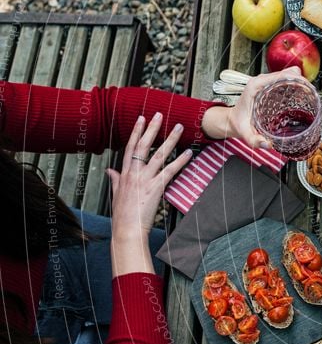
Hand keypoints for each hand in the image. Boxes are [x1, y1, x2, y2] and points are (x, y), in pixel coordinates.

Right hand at [107, 114, 192, 275]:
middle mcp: (134, 173)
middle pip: (143, 145)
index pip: (130, 147)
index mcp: (125, 174)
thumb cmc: (122, 215)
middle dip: (151, 128)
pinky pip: (170, 171)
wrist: (126, 230)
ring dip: (170, 139)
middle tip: (159, 114)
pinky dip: (180, 161)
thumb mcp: (116, 195)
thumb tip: (110, 171)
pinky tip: (189, 153)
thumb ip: (115, 180)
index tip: (141, 118)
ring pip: (158, 154)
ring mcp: (145, 179)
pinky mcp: (156, 187)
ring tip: (178, 127)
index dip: (136, 132)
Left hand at [200, 67, 303, 148]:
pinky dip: (296, 86)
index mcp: (256, 86)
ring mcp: (266, 83)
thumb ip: (254, 140)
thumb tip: (268, 144)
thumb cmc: (239, 123)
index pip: (280, 75)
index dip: (296, 79)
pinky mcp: (269, 87)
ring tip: (309, 95)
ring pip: (288, 76)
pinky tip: (302, 97)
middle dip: (302, 81)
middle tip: (311, 94)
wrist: (232, 120)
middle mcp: (261, 81)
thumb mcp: (245, 133)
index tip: (308, 88)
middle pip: (287, 73)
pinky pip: (285, 82)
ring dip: (300, 83)